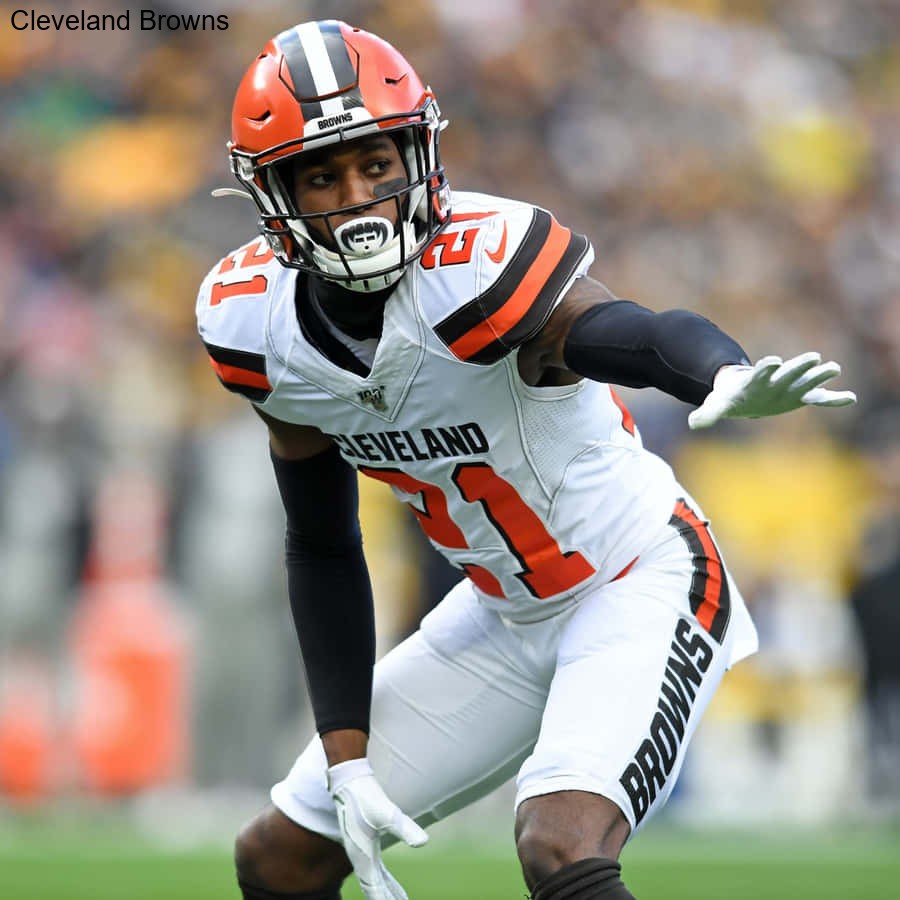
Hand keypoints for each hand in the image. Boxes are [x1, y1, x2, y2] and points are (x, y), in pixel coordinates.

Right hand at [327, 758, 427, 899]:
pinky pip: (372, 865)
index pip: (375, 886)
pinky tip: (384, 875)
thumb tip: (424, 842)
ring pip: (372, 876)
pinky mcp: (363, 839)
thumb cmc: (365, 796)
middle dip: (387, 897)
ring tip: (397, 897)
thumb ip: (405, 828)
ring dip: (385, 888)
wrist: (348, 780)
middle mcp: (360, 855)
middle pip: (374, 885)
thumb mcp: (387, 813)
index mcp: (363, 854)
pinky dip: (381, 875)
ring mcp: (360, 847)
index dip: (385, 898)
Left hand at [688, 352, 856, 429]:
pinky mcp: (798, 397)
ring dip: (819, 375)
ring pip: (806, 380)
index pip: (760, 372)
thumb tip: (693, 424)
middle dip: (799, 366)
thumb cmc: (730, 397)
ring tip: (833, 368)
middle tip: (812, 357)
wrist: (742, 391)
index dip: (765, 367)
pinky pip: (818, 399)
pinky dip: (832, 399)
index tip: (772, 361)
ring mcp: (788, 387)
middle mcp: (775, 381)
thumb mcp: (717, 405)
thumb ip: (707, 414)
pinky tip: (850, 398)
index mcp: (755, 381)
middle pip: (788, 372)